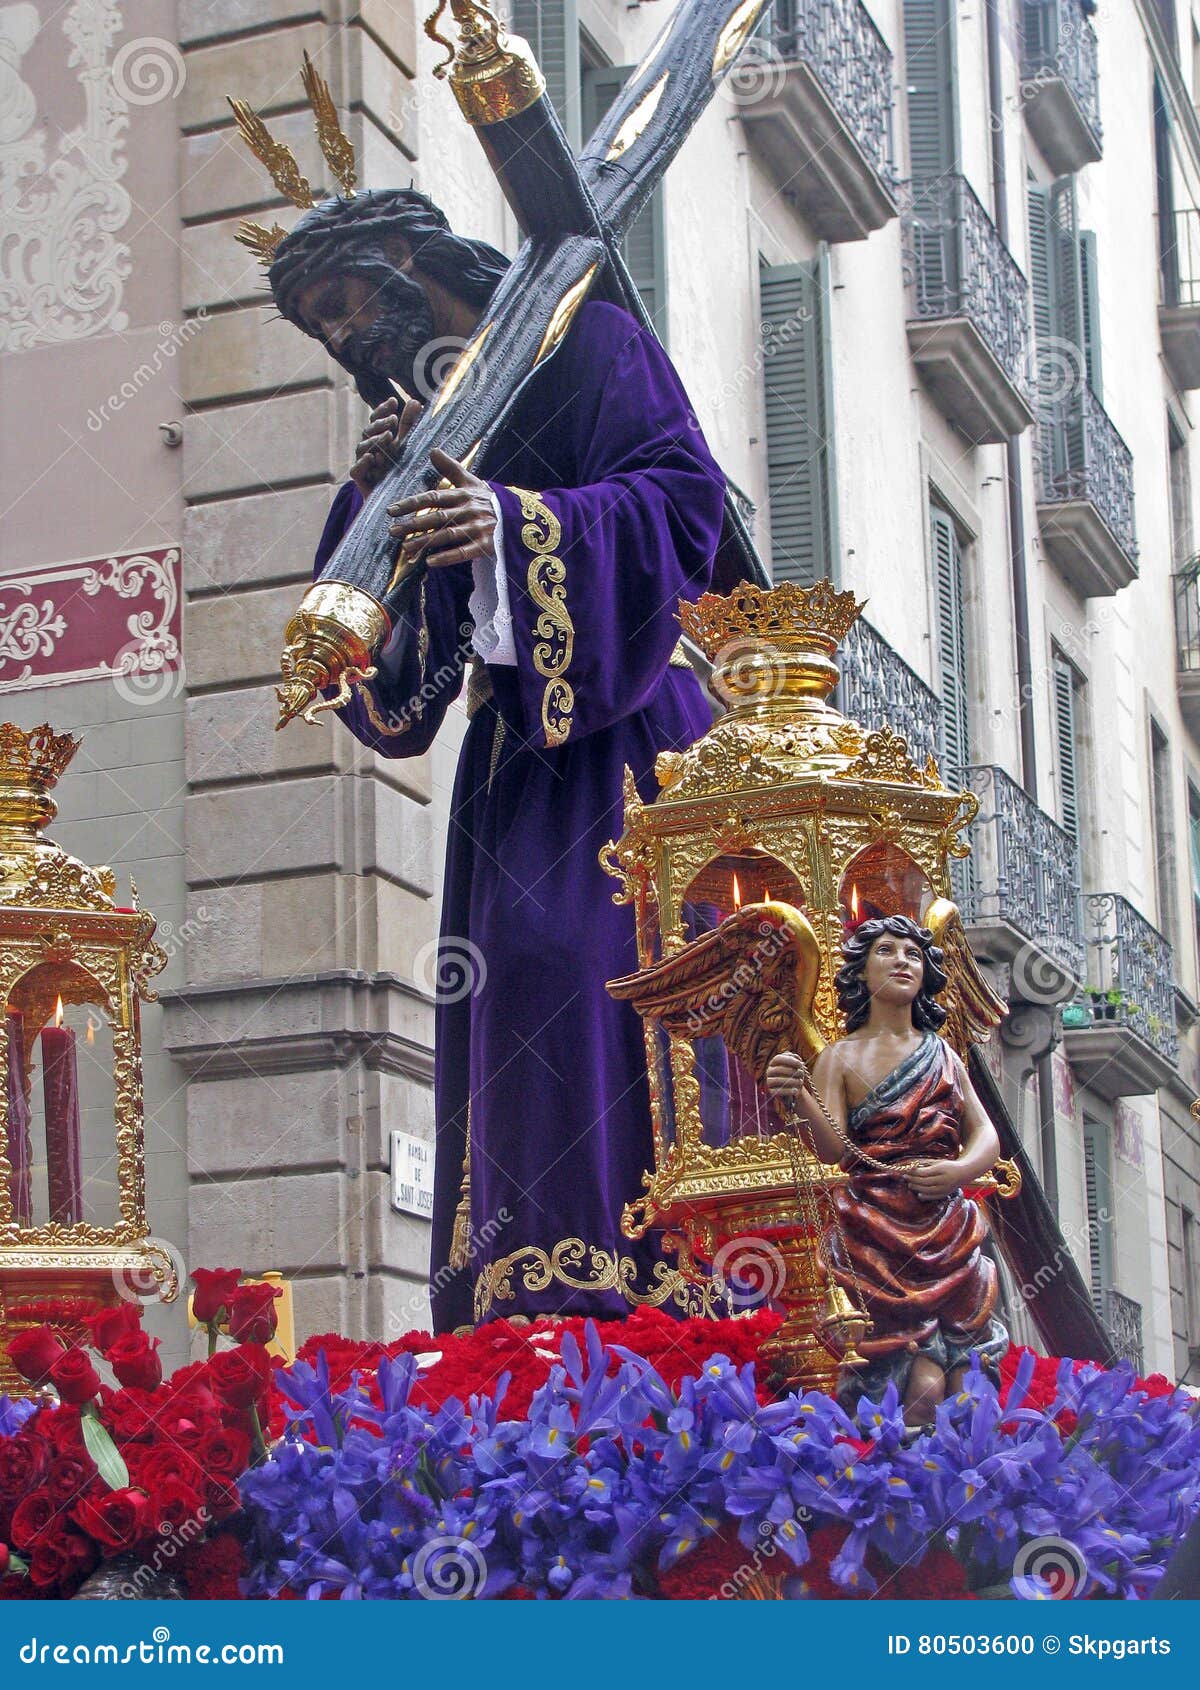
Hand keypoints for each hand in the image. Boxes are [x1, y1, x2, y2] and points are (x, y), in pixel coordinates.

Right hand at [350, 396, 421, 493]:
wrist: (397, 502)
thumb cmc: (401, 471)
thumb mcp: (406, 446)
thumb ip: (408, 425)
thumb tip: (415, 401)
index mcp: (377, 439)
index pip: (376, 420)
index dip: (382, 410)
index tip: (393, 402)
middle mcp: (368, 450)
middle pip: (368, 432)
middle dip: (380, 425)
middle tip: (393, 420)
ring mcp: (363, 465)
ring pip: (362, 449)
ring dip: (374, 441)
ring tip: (388, 436)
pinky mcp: (360, 481)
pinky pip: (356, 471)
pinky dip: (362, 463)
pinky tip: (371, 457)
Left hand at [387, 448, 496, 568]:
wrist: (518, 516)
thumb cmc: (488, 498)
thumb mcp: (471, 480)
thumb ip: (450, 467)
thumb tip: (432, 450)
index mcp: (462, 494)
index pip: (432, 497)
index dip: (411, 503)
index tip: (391, 510)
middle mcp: (468, 510)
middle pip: (437, 517)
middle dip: (413, 524)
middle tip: (392, 532)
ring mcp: (477, 527)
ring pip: (447, 535)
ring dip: (425, 542)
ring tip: (406, 548)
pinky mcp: (485, 544)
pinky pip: (464, 552)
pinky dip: (447, 557)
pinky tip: (430, 562)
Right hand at [764, 1052, 810, 1100]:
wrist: (793, 1089)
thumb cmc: (795, 1075)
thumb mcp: (796, 1066)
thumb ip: (796, 1059)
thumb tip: (796, 1058)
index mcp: (774, 1063)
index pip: (778, 1059)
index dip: (789, 1060)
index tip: (800, 1064)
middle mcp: (769, 1071)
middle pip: (778, 1069)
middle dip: (791, 1071)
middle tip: (801, 1073)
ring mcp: (769, 1082)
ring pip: (777, 1080)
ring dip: (791, 1081)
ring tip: (800, 1082)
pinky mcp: (771, 1092)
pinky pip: (778, 1091)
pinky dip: (788, 1091)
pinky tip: (796, 1090)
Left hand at [904, 1158, 961, 1200]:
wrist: (964, 1173)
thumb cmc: (948, 1166)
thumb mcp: (938, 1162)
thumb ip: (926, 1164)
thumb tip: (912, 1166)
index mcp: (942, 1169)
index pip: (925, 1172)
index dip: (914, 1172)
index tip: (906, 1170)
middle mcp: (944, 1180)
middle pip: (925, 1182)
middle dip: (913, 1180)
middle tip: (905, 1177)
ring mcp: (946, 1188)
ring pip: (929, 1190)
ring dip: (917, 1188)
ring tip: (909, 1185)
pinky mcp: (946, 1194)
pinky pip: (934, 1197)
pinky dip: (926, 1197)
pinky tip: (918, 1194)